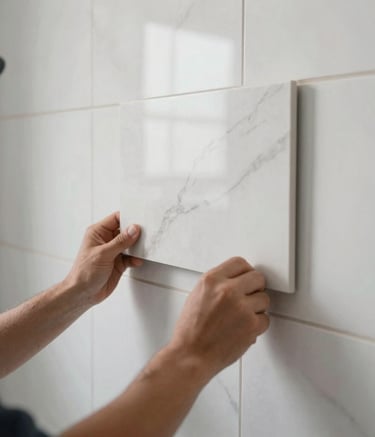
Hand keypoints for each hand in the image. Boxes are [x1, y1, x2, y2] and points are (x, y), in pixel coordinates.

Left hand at [64, 212, 141, 304]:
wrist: (83, 294)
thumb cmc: (84, 273)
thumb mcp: (103, 254)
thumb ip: (120, 241)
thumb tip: (134, 229)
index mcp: (98, 232)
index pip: (116, 218)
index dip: (128, 217)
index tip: (141, 220)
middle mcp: (106, 240)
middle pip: (125, 230)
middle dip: (136, 232)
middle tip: (147, 234)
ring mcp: (113, 251)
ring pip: (130, 244)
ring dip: (137, 246)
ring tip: (145, 247)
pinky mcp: (118, 263)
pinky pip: (131, 257)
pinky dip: (135, 258)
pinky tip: (137, 261)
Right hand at [169, 257, 269, 378]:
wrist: (190, 356)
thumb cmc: (190, 331)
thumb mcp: (197, 295)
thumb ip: (217, 284)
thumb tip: (236, 279)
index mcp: (211, 280)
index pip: (239, 263)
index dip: (245, 272)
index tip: (246, 279)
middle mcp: (227, 290)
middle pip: (257, 277)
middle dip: (255, 288)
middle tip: (248, 298)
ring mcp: (241, 307)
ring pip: (264, 298)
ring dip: (257, 308)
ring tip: (241, 317)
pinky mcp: (251, 325)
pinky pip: (265, 319)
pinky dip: (257, 325)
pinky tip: (243, 329)